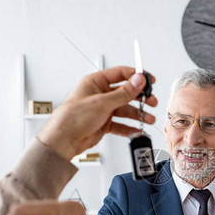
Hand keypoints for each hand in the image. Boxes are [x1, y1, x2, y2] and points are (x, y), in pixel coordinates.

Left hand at [38, 66, 157, 159]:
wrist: (63, 140)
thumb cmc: (72, 118)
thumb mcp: (102, 102)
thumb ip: (123, 92)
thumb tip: (138, 80)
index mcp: (96, 82)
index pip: (120, 74)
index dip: (136, 76)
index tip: (149, 80)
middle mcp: (100, 95)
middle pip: (126, 93)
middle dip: (140, 98)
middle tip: (151, 102)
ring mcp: (102, 109)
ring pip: (125, 109)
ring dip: (138, 114)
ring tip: (148, 118)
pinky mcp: (104, 123)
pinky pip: (121, 123)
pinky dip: (130, 127)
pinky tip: (137, 129)